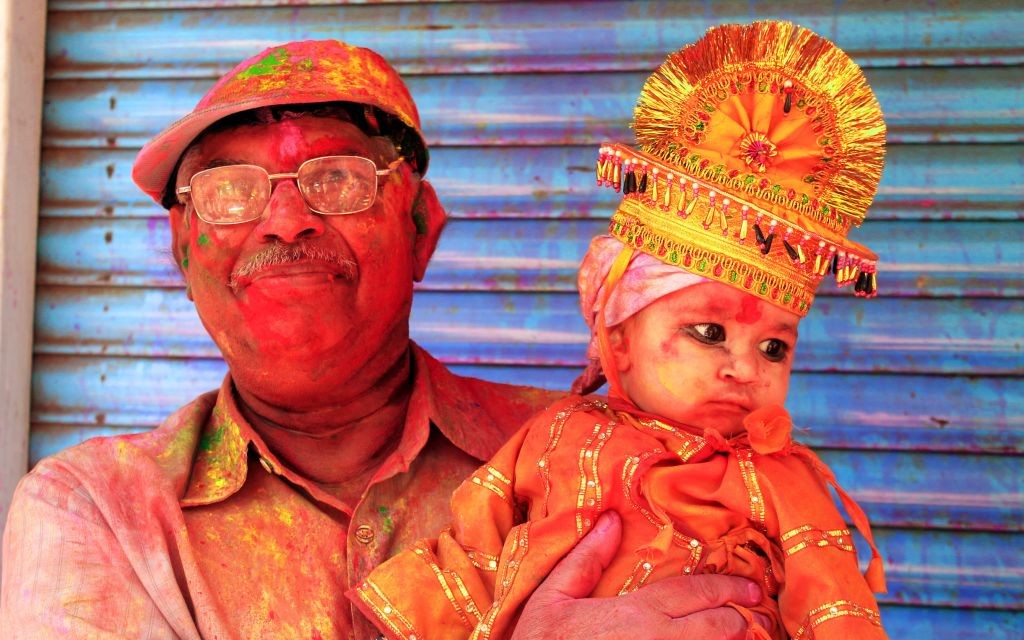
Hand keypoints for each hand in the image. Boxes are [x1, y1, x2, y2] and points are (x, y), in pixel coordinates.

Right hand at [510, 511, 764, 639]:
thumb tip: (611, 519)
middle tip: (759, 614)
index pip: (695, 594)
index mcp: (638, 614)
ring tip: (752, 638)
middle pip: (717, 628)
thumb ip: (585, 559)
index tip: (751, 588)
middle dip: (741, 618)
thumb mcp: (553, 597)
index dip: (727, 589)